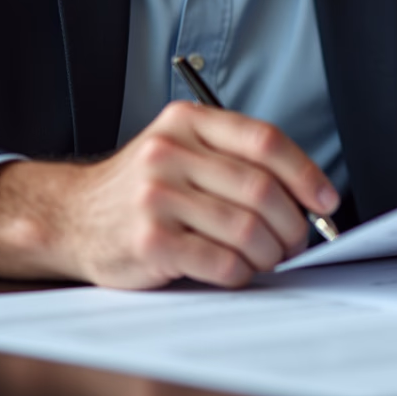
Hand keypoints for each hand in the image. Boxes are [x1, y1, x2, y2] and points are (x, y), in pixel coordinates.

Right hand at [0, 101, 338, 288]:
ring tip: (270, 259)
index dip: (305, 173)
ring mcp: (157, 197)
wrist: (71, 217)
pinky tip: (238, 271)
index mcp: (188, 123)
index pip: (264, 140)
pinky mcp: (149, 242)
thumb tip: (305, 194)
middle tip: (297, 242)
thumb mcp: (181, 150)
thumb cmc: (141, 188)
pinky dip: (241, 272)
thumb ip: (233, 159)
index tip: (325, 200)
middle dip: (292, 223)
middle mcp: (170, 152)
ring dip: (271, 252)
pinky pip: (220, 261)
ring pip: (246, 228)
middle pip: (261, 188)